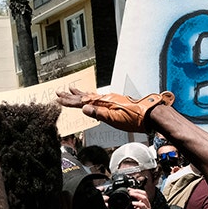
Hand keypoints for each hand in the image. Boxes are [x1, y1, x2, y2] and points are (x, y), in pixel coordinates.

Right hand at [56, 88, 173, 133]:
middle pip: (84, 96)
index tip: (58, 99)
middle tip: (59, 92)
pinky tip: (90, 97)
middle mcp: (105, 99)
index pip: (82, 101)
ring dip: (79, 94)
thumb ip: (99, 114)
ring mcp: (110, 100)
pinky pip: (97, 97)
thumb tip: (83, 108)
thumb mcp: (114, 119)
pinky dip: (90, 96)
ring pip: (90, 95)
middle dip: (71, 95)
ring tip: (71, 89)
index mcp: (103, 102)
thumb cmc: (133, 119)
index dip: (70, 101)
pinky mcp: (114, 103)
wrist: (149, 115)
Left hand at [114, 187, 151, 208]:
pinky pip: (143, 206)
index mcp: (143, 203)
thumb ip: (126, 208)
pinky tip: (132, 203)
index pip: (140, 193)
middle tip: (130, 191)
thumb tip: (119, 205)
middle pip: (144, 193)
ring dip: (137, 195)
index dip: (135, 190)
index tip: (128, 189)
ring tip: (131, 194)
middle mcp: (146, 204)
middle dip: (136, 191)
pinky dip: (137, 203)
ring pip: (144, 198)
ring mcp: (147, 208)